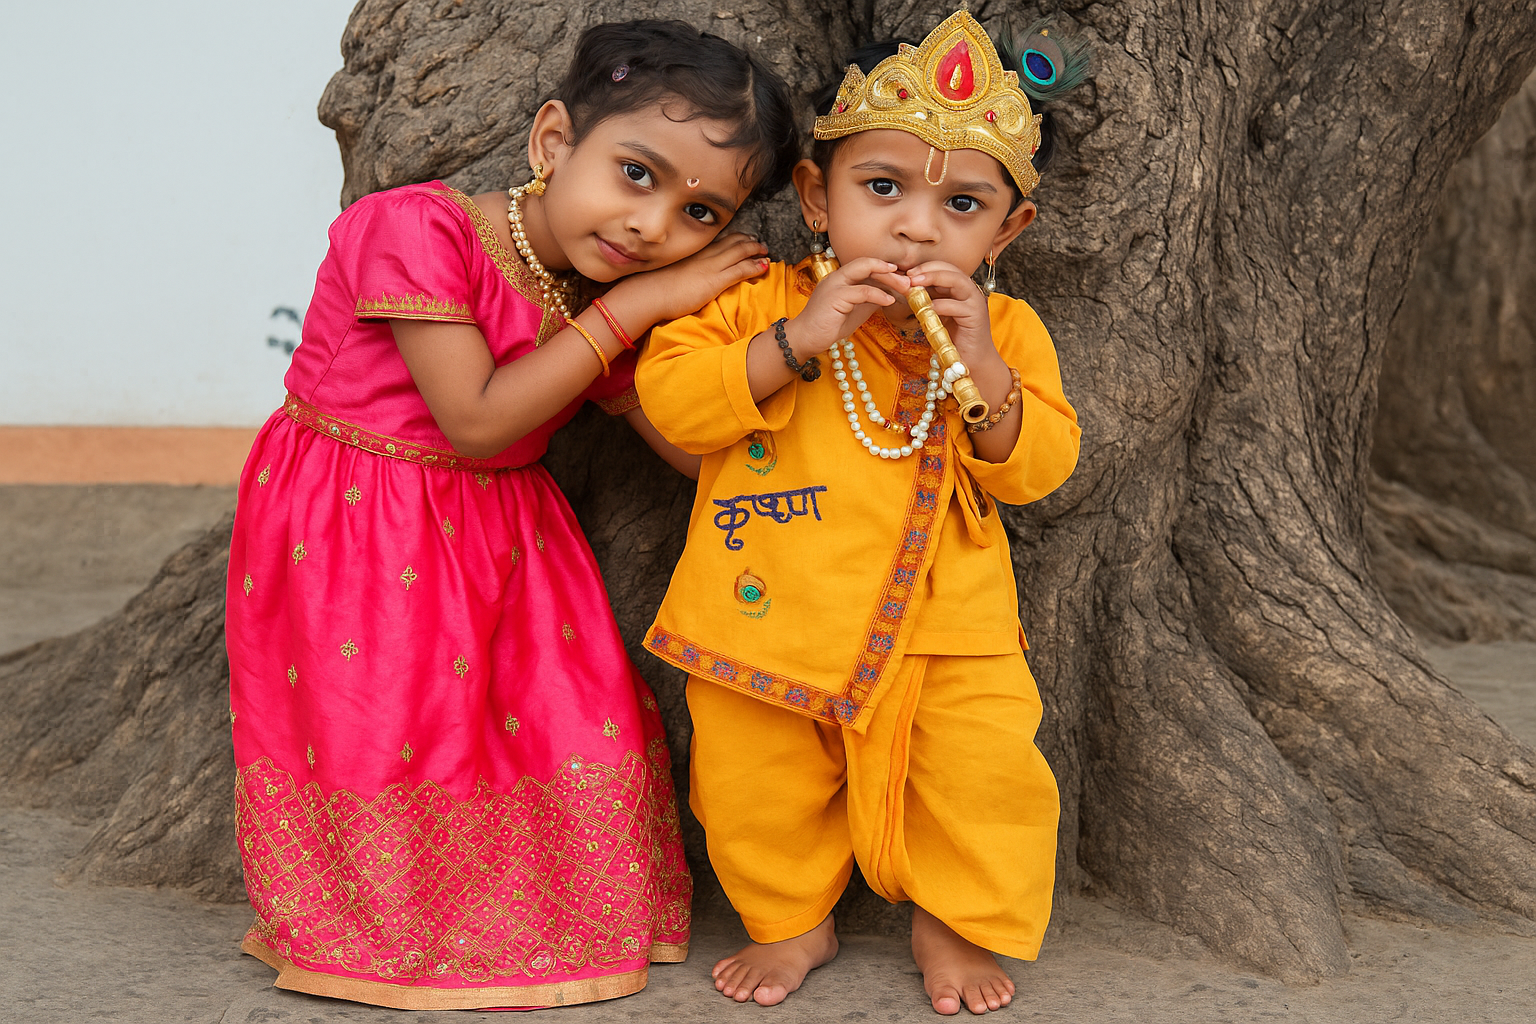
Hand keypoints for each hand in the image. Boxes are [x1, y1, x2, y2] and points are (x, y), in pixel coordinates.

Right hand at [607, 232, 769, 325]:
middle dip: (749, 241)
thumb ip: (680, 271)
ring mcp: (710, 266)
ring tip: (766, 252)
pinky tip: (764, 266)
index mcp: (693, 252)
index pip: (718, 239)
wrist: (648, 294)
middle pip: (732, 241)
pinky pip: (740, 270)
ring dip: (756, 250)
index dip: (735, 237)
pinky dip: (754, 266)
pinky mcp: (714, 281)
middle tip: (759, 243)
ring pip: (740, 252)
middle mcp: (704, 254)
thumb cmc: (652, 287)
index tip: (744, 237)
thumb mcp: (669, 273)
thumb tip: (682, 277)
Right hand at [788, 257, 909, 356]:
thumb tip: (890, 294)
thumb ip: (869, 299)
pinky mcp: (835, 296)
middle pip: (867, 263)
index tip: (902, 277)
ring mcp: (835, 284)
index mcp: (841, 278)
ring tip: (904, 288)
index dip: (885, 269)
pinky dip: (879, 294)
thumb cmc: (829, 326)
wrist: (805, 338)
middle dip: (890, 270)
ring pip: (865, 270)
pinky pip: (862, 291)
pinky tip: (890, 301)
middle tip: (908, 281)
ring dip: (888, 279)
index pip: (866, 266)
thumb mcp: (855, 309)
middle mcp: (837, 276)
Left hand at [903, 262, 1001, 371]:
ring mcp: (975, 303)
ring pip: (957, 281)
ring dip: (934, 279)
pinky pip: (957, 306)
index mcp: (961, 289)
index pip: (945, 268)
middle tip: (910, 275)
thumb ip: (927, 300)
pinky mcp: (976, 317)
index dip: (926, 267)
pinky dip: (940, 305)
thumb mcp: (936, 315)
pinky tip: (927, 308)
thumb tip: (907, 288)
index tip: (908, 273)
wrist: (971, 362)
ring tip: (915, 284)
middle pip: (951, 270)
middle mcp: (970, 292)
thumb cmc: (951, 339)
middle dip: (928, 270)